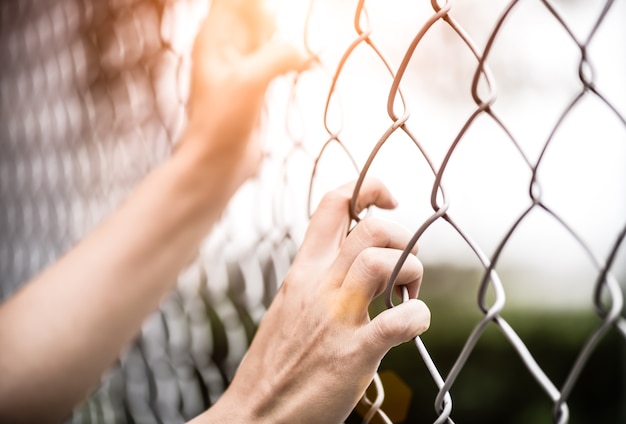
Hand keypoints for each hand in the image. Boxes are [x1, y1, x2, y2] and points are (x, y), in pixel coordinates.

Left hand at [180, 0, 308, 200]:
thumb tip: (303, 51)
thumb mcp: (249, 82)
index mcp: (215, 35)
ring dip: (286, 39)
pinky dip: (293, 58)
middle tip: (279, 54)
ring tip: (297, 57)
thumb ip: (277, 56)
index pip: (235, 0)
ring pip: (270, 34)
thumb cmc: (221, 124)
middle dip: (274, 20)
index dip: (257, 4)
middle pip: (256, 11)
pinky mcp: (257, 84)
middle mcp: (227, 45)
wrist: (218, 164)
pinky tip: (305, 67)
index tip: (275, 23)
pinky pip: (279, 58)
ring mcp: (243, 65)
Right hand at [198, 179, 430, 422]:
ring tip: (408, 292)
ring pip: (382, 263)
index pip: (332, 205)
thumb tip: (356, 258)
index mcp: (302, 271)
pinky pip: (398, 321)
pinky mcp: (352, 354)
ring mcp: (335, 318)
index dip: (368, 188)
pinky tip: (413, 323)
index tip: (388, 199)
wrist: (253, 413)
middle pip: (370, 227)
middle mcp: (318, 286)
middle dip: (402, 235)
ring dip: (411, 270)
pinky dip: (417, 317)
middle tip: (405, 259)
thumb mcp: (291, 303)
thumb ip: (319, 277)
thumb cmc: (277, 360)